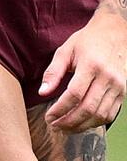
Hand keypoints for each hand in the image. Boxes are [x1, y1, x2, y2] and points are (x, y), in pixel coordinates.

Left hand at [39, 9, 126, 131]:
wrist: (116, 32)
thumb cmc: (88, 40)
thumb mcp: (67, 50)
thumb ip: (54, 71)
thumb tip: (42, 92)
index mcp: (91, 64)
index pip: (75, 94)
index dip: (60, 109)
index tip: (49, 117)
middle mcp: (107, 77)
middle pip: (88, 109)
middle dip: (69, 122)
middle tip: (55, 126)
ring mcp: (118, 86)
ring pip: (100, 115)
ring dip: (82, 126)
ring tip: (66, 128)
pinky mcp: (124, 92)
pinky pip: (111, 114)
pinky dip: (96, 122)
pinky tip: (83, 122)